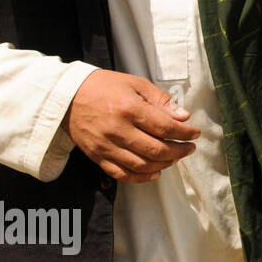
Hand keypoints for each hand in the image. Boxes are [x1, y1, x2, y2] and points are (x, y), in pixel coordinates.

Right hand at [65, 70, 200, 183]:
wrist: (66, 97)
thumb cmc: (104, 87)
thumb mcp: (135, 84)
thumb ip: (160, 101)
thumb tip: (183, 117)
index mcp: (129, 109)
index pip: (165, 127)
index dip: (184, 133)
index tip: (195, 133)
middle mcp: (117, 130)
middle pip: (156, 150)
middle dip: (179, 151)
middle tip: (190, 148)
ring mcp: (106, 146)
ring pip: (142, 165)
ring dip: (164, 164)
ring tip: (175, 157)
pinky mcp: (97, 157)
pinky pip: (122, 174)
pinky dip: (141, 177)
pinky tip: (155, 172)